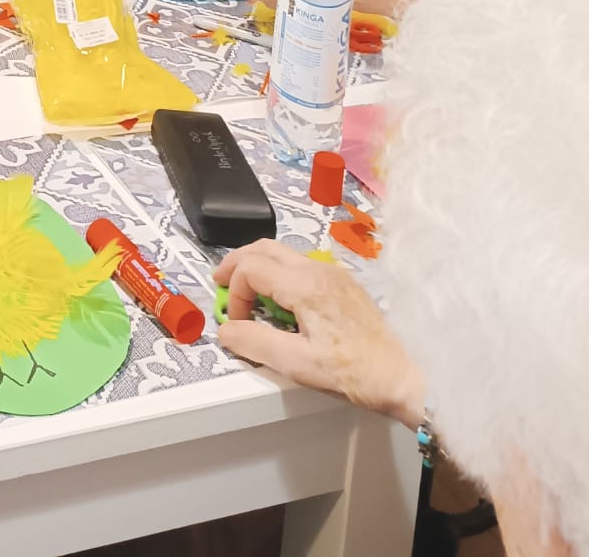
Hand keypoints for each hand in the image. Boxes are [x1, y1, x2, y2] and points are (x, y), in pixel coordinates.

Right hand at [214, 240, 424, 423]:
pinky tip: (280, 302)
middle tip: (219, 285)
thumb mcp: (299, 365)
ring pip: (283, 254)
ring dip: (257, 268)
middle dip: (236, 264)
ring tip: (245, 294)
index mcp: (304, 284)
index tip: (236, 323)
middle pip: (264, 248)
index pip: (251, 268)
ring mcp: (334, 274)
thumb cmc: (353, 373)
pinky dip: (279, 275)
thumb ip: (256, 343)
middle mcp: (318, 269)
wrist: (406, 377)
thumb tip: (225, 329)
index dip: (233, 292)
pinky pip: (301, 266)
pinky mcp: (345, 285)